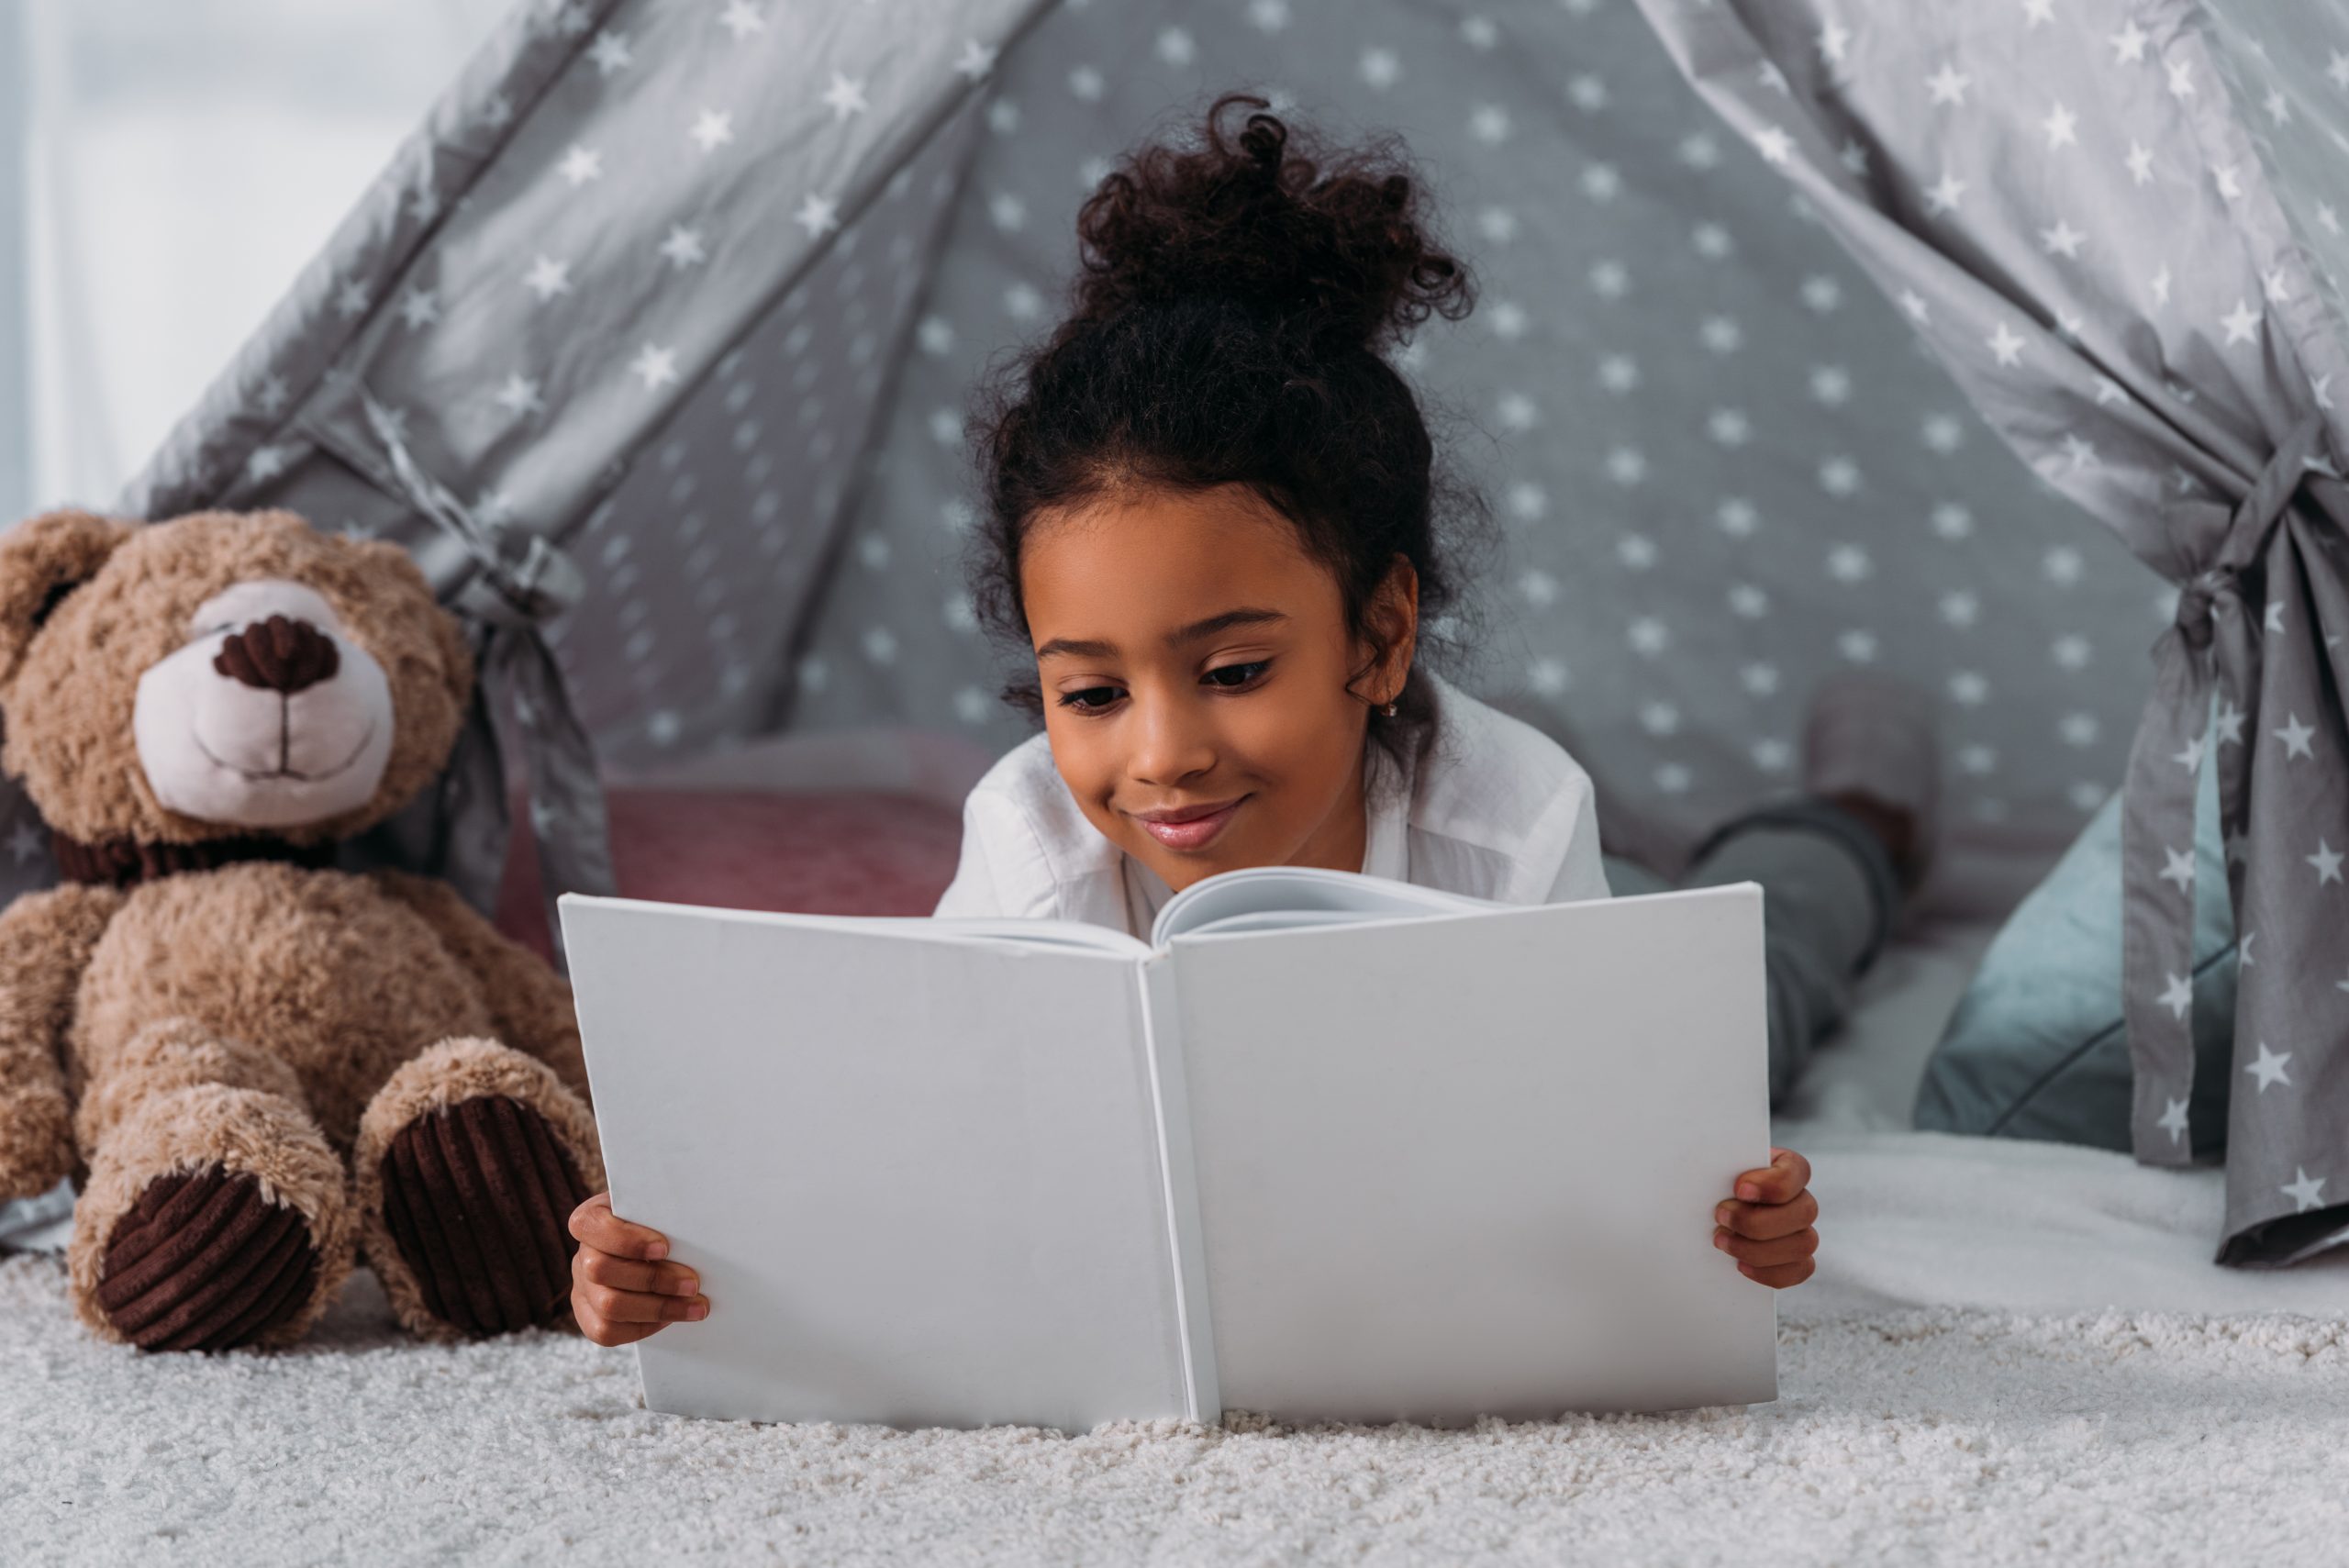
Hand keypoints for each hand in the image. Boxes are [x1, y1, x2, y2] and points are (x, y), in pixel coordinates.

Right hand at [568, 1191, 708, 1345]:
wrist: (657, 1253)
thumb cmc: (661, 1224)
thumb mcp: (659, 1209)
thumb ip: (664, 1212)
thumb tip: (698, 1218)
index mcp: (591, 1219)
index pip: (591, 1225)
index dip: (626, 1239)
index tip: (664, 1248)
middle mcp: (582, 1255)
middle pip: (601, 1270)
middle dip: (653, 1279)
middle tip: (692, 1284)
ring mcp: (583, 1288)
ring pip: (608, 1305)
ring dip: (658, 1308)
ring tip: (695, 1306)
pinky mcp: (589, 1316)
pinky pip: (606, 1331)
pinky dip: (644, 1327)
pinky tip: (671, 1318)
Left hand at [1712, 1146, 1817, 1288]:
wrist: (1707, 1212)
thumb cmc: (1710, 1184)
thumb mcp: (1712, 1168)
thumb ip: (1717, 1164)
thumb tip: (1704, 1172)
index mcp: (1785, 1168)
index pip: (1797, 1170)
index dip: (1772, 1183)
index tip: (1739, 1189)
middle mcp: (1801, 1200)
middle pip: (1805, 1211)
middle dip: (1757, 1220)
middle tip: (1720, 1216)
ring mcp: (1803, 1231)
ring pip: (1804, 1244)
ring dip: (1758, 1248)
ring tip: (1722, 1241)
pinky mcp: (1797, 1260)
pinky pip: (1799, 1271)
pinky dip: (1768, 1272)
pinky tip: (1740, 1264)